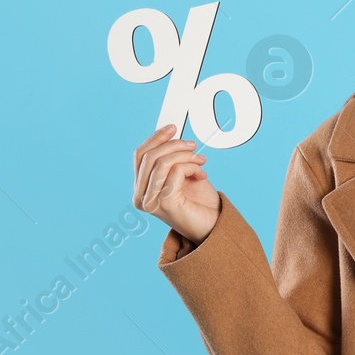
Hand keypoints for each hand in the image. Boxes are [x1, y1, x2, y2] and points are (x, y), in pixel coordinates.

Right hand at [134, 124, 220, 244]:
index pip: (140, 155)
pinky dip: (192, 167)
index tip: (173, 128)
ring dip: (186, 156)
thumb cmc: (199, 203)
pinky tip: (202, 174)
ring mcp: (151, 201)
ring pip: (162, 162)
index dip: (156, 138)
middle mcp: (141, 197)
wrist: (214, 227)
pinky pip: (176, 171)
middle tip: (193, 145)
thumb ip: (171, 158)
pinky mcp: (166, 203)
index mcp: (141, 189)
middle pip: (150, 156)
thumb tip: (171, 134)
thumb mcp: (182, 174)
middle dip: (174, 145)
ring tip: (201, 160)